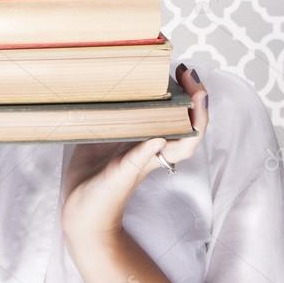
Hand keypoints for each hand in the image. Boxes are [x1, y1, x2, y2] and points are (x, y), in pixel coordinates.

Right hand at [61, 63, 208, 240]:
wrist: (82, 212)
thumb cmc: (104, 200)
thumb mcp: (121, 178)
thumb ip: (137, 159)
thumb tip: (158, 139)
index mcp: (157, 156)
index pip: (191, 134)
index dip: (200, 113)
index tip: (199, 90)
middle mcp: (149, 145)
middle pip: (180, 118)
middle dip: (188, 94)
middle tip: (182, 70)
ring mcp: (133, 140)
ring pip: (159, 113)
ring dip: (166, 93)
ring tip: (165, 70)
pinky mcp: (114, 137)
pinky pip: (131, 113)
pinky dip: (136, 98)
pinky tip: (128, 83)